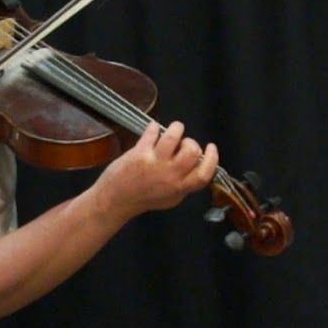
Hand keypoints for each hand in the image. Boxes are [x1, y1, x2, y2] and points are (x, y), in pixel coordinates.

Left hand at [89, 120, 217, 221]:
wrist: (115, 200)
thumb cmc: (144, 198)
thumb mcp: (171, 198)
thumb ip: (185, 183)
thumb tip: (197, 164)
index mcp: (180, 188)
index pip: (205, 173)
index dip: (212, 158)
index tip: (210, 147)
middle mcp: (171, 175)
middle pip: (192, 150)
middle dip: (190, 142)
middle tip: (183, 143)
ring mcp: (155, 163)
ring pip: (174, 136)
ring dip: (176, 128)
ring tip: (173, 130)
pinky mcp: (140, 153)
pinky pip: (153, 132)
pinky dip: (154, 127)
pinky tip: (153, 129)